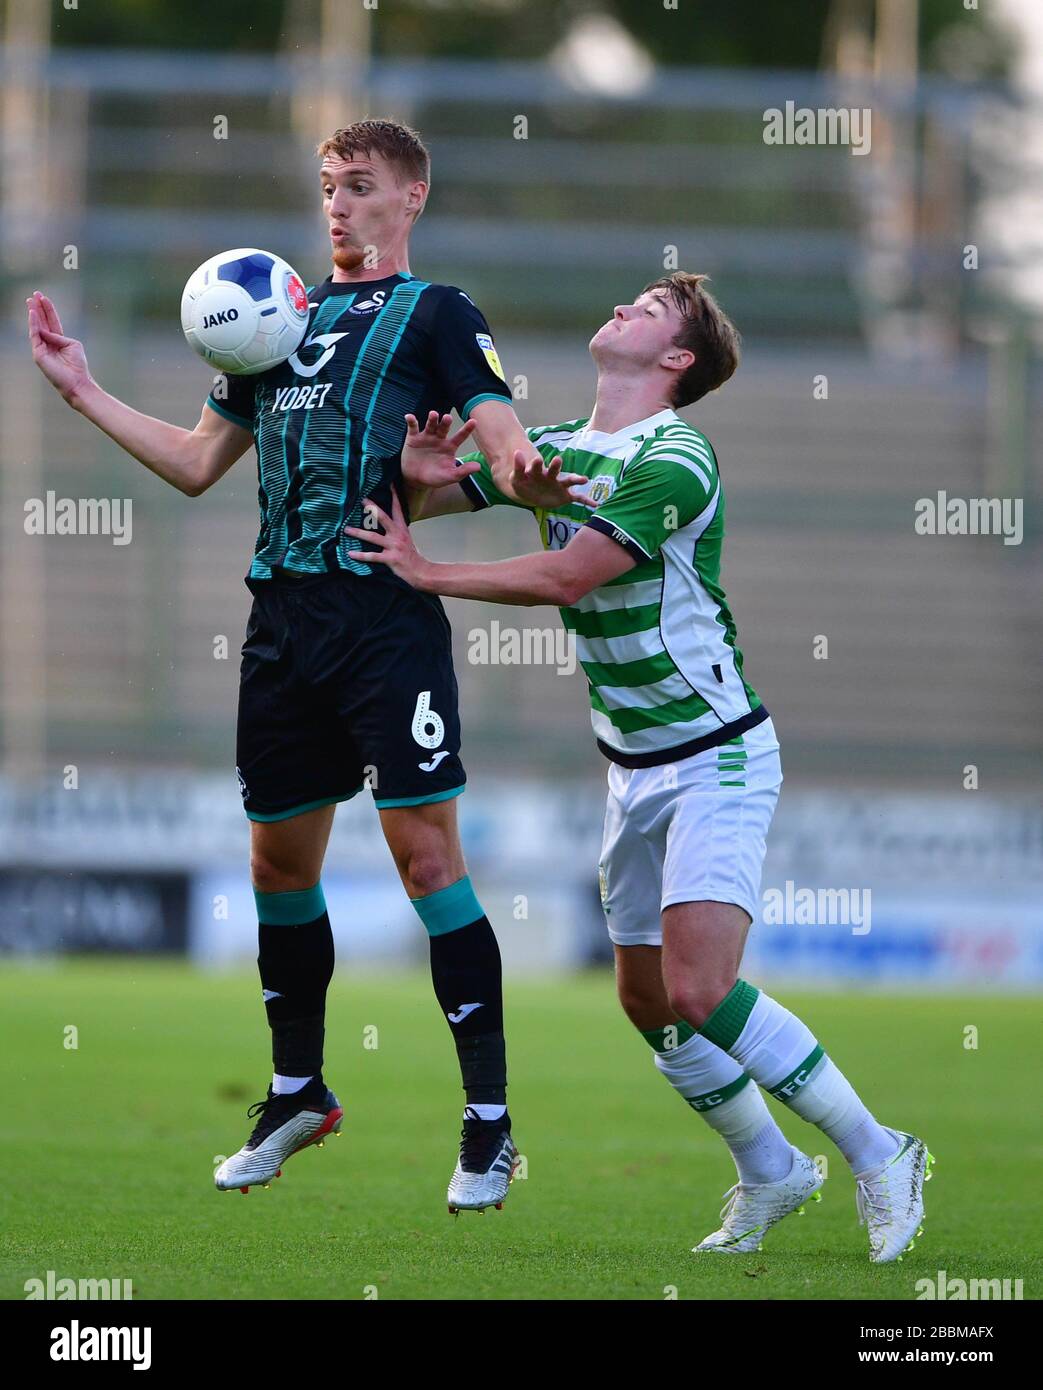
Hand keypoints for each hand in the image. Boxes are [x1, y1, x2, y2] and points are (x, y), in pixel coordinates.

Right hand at [27, 291, 92, 405]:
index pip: (51, 322)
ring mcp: (42, 348)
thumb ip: (59, 336)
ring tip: (31, 300)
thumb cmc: (78, 365)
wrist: (78, 382)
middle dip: (38, 308)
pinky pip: (34, 336)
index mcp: (59, 341)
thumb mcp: (72, 344)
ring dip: (33, 313)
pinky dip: (33, 324)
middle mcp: (49, 343)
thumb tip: (46, 331)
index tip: (43, 297)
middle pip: (42, 322)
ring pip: (36, 327)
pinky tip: (33, 313)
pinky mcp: (38, 354)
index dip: (48, 309)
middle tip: (34, 294)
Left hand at [344, 491, 429, 587]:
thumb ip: (395, 530)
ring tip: (346, 529)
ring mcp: (394, 547)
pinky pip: (372, 556)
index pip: (398, 509)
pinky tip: (350, 553)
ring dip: (358, 533)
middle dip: (372, 509)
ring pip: (373, 537)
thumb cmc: (410, 556)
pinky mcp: (390, 559)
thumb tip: (383, 521)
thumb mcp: (405, 539)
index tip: (389, 483)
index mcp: (402, 529)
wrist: (420, 572)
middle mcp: (398, 535)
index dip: (394, 496)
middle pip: (383, 518)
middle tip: (361, 500)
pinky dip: (360, 555)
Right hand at [400, 410, 479, 488]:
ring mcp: (427, 437)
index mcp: (450, 446)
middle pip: (444, 427)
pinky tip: (409, 417)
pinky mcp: (413, 438)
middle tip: (448, 418)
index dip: (467, 429)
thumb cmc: (435, 478)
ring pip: (430, 425)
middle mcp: (439, 438)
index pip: (460, 436)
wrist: (416, 480)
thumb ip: (463, 471)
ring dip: (432, 419)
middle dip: (446, 422)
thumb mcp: (450, 476)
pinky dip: (411, 421)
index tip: (474, 421)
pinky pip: (413, 427)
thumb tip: (478, 467)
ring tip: (433, 414)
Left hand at [510, 450, 592, 508]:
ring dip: (576, 479)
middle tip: (558, 460)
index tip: (538, 459)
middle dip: (556, 466)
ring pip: (569, 481)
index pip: (537, 466)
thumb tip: (517, 452)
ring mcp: (559, 485)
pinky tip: (595, 504)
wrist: (531, 495)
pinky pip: (578, 498)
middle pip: (554, 470)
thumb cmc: (523, 484)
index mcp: (538, 472)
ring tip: (584, 479)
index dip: (537, 464)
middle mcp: (551, 476)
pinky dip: (586, 500)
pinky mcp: (565, 496)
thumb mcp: (517, 478)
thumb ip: (518, 467)